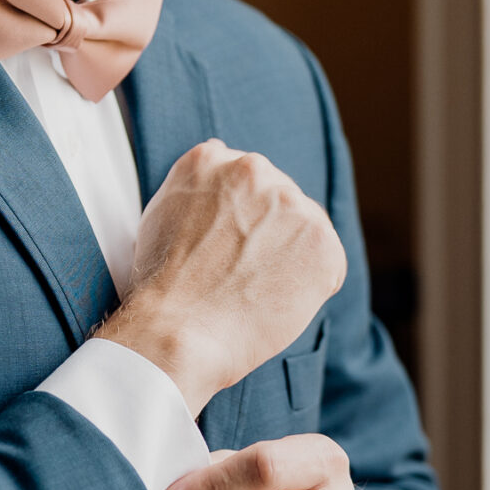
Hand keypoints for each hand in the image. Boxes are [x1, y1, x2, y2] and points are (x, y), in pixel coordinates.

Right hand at [98, 141, 345, 416]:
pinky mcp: (321, 240)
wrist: (178, 330)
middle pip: (277, 199)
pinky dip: (311, 286)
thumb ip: (197, 190)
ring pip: (304, 228)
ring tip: (254, 290)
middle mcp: (252, 169)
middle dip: (267, 233)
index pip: (243, 180)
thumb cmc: (161, 288)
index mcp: (210, 159)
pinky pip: (328, 263)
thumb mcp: (162, 215)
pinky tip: (276, 301)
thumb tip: (219, 182)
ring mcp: (290, 203)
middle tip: (240, 274)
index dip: (238, 220)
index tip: (226, 249)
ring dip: (290, 256)